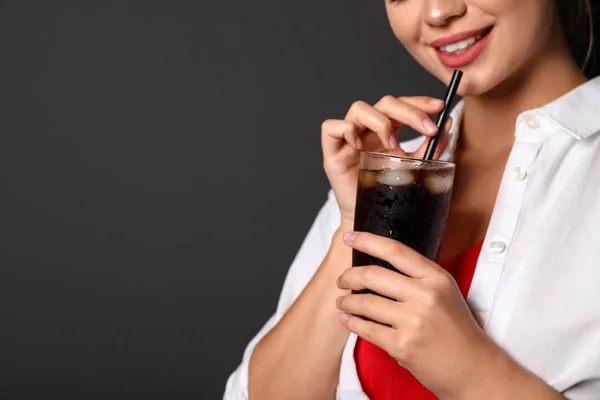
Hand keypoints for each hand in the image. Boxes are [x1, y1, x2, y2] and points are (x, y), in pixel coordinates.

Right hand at [321, 96, 452, 225]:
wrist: (374, 219)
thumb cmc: (390, 193)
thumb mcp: (415, 167)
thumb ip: (430, 148)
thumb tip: (447, 125)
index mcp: (386, 129)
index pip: (401, 105)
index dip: (418, 102)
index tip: (439, 107)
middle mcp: (367, 130)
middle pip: (384, 103)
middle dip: (409, 111)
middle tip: (427, 128)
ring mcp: (349, 139)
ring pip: (358, 108)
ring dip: (380, 122)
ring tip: (392, 145)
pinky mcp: (332, 152)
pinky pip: (330, 127)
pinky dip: (346, 130)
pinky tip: (359, 146)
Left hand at [335, 231, 488, 398]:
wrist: (472, 368)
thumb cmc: (455, 328)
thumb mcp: (444, 291)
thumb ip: (417, 277)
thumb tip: (377, 266)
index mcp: (436, 277)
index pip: (395, 251)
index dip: (367, 240)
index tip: (348, 237)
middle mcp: (425, 296)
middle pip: (372, 275)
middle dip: (349, 276)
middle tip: (342, 280)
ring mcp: (413, 321)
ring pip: (365, 303)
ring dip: (347, 301)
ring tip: (342, 302)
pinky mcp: (402, 345)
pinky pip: (366, 329)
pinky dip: (351, 322)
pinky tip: (347, 319)